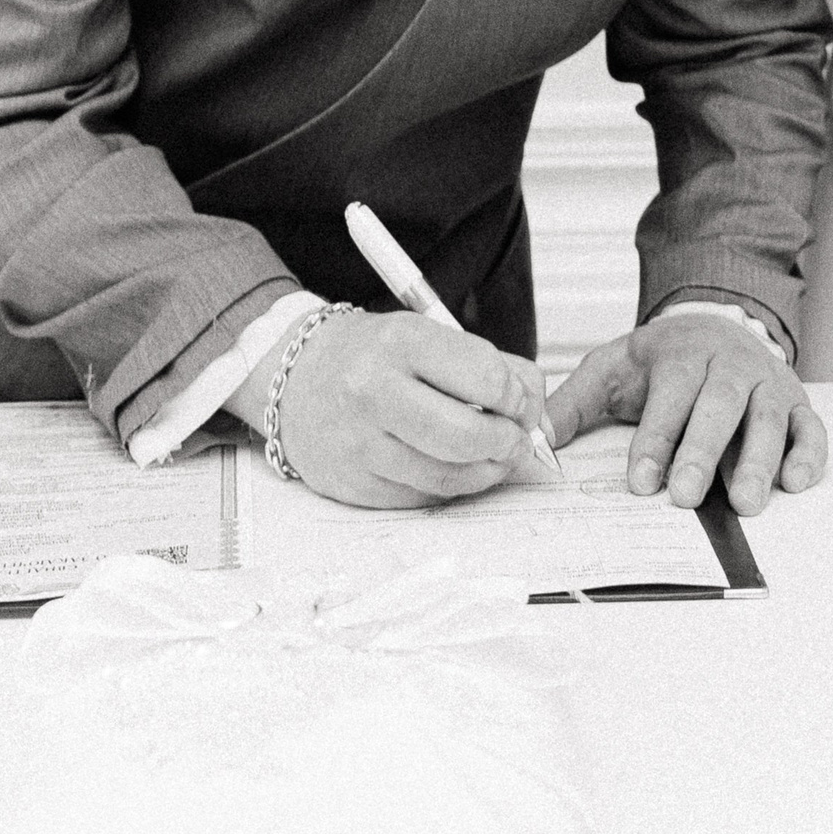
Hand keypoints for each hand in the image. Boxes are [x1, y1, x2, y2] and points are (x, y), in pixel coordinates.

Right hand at [233, 310, 548, 508]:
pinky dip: (449, 488)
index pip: (485, 376)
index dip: (517, 397)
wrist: (294, 378)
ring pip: (448, 476)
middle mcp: (374, 391)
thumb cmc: (372, 356)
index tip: (520, 402)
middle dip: (506, 442)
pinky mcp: (352, 483)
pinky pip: (421, 498)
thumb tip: (538, 414)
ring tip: (492, 457)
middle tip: (514, 438)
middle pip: (467, 435)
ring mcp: (359, 442)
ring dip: (485, 472)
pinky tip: (453, 469)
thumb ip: (491, 367)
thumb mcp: (426, 335)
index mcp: (400, 341)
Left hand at [545, 311, 825, 516]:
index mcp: (682, 354)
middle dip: (703, 451)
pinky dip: (808, 453)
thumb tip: (538, 438)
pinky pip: (810, 427)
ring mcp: (768, 384)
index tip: (640, 481)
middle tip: (686, 497)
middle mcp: (730, 365)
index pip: (670, 394)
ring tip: (745, 502)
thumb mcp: (612, 368)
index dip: (655, 438)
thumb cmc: (662, 361)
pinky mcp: (796, 404)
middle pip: (720, 405)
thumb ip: (575, 402)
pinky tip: (795, 481)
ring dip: (759, 459)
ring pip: (768, 418)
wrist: (715, 325)